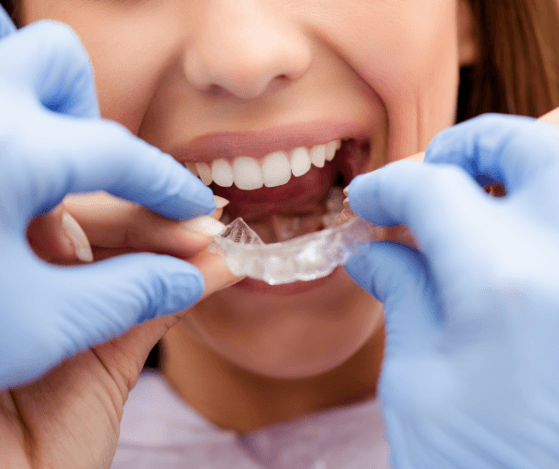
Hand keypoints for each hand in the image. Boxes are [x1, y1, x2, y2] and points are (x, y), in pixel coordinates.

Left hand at [0, 12, 239, 468]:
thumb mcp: (38, 329)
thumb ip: (127, 297)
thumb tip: (189, 278)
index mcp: (10, 154)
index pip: (119, 155)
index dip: (170, 184)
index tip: (196, 206)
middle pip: (57, 63)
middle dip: (91, 117)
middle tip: (92, 179)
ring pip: (11, 67)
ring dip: (47, 115)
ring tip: (42, 189)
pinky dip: (12, 138)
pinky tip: (4, 205)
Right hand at [345, 114, 558, 467]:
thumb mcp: (418, 384)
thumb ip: (403, 296)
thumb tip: (374, 249)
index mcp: (505, 283)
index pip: (435, 190)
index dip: (390, 186)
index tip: (368, 201)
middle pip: (533, 145)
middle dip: (473, 144)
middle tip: (434, 171)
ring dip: (523, 165)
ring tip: (479, 195)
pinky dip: (542, 214)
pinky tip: (511, 241)